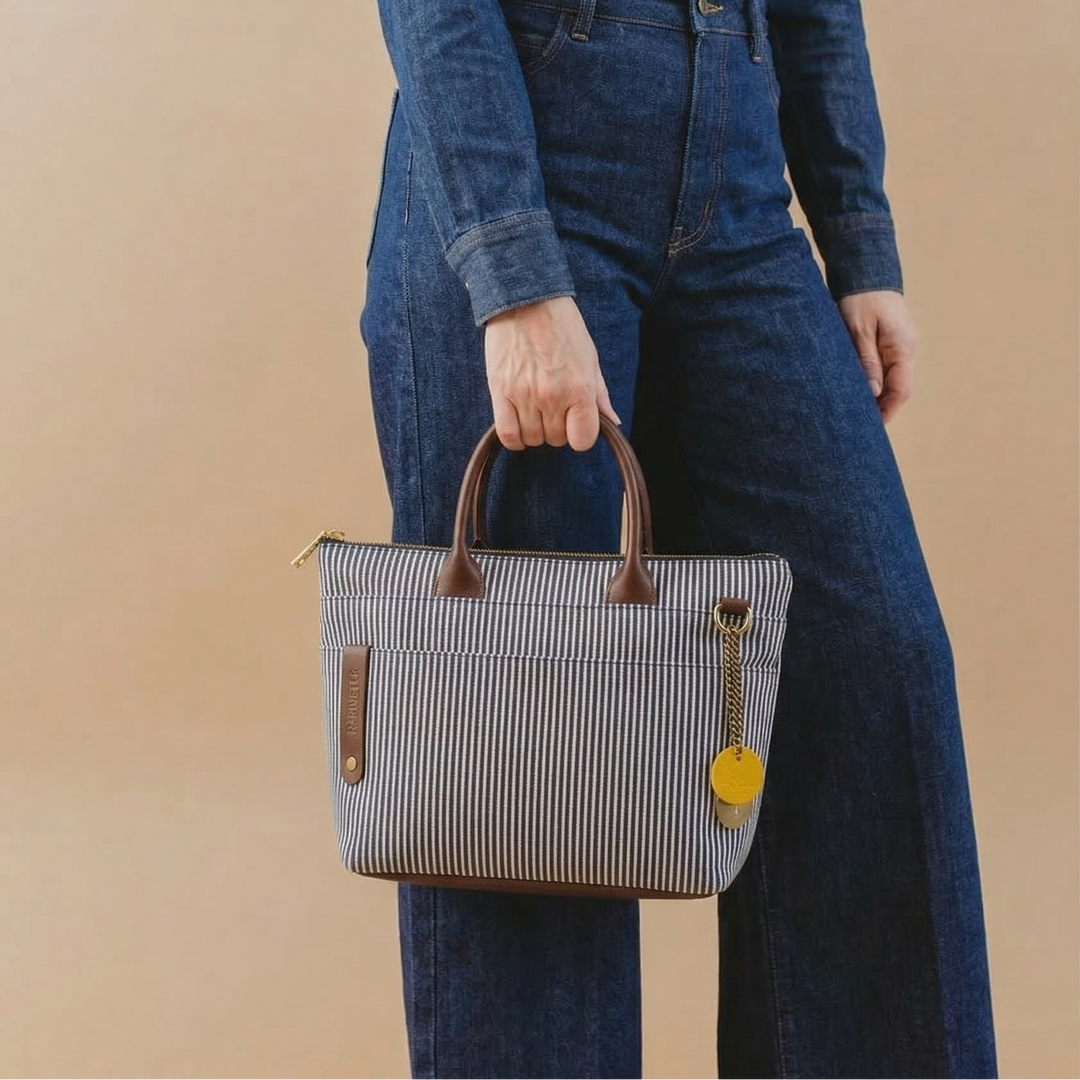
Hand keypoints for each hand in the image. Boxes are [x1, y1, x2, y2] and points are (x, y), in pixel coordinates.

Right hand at [483, 296, 620, 450]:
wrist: (526, 300)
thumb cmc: (562, 326)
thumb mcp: (590, 358)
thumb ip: (600, 395)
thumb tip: (613, 422)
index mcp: (580, 389)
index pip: (582, 440)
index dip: (580, 434)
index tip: (575, 422)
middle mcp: (554, 397)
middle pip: (556, 440)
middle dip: (557, 429)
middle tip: (554, 407)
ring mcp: (525, 395)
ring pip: (532, 439)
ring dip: (535, 430)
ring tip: (535, 409)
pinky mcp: (500, 391)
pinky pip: (508, 434)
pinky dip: (514, 437)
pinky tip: (518, 423)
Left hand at [837, 290, 917, 423]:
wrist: (866, 272)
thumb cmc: (860, 299)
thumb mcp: (858, 332)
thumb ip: (867, 362)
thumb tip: (874, 392)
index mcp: (902, 348)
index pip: (901, 390)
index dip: (888, 410)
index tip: (873, 427)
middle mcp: (906, 348)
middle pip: (898, 387)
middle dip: (883, 407)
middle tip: (862, 425)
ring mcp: (900, 344)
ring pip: (892, 378)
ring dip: (878, 395)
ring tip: (858, 411)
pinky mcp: (891, 340)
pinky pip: (887, 367)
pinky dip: (876, 381)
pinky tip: (861, 389)